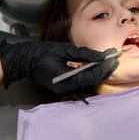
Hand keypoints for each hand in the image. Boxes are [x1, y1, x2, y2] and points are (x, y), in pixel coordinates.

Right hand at [0, 40, 118, 93]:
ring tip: (106, 61)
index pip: (92, 76)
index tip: (113, 59)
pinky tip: (94, 65)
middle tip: (113, 59)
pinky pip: (80, 82)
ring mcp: (65, 89)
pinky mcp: (63, 86)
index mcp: (67, 80)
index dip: (104, 68)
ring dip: (97, 72)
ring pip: (87, 82)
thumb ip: (84, 54)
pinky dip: (89, 74)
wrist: (24, 60)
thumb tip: (101, 56)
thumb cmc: (41, 53)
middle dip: (103, 71)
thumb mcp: (64, 50)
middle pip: (91, 81)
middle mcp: (67, 88)